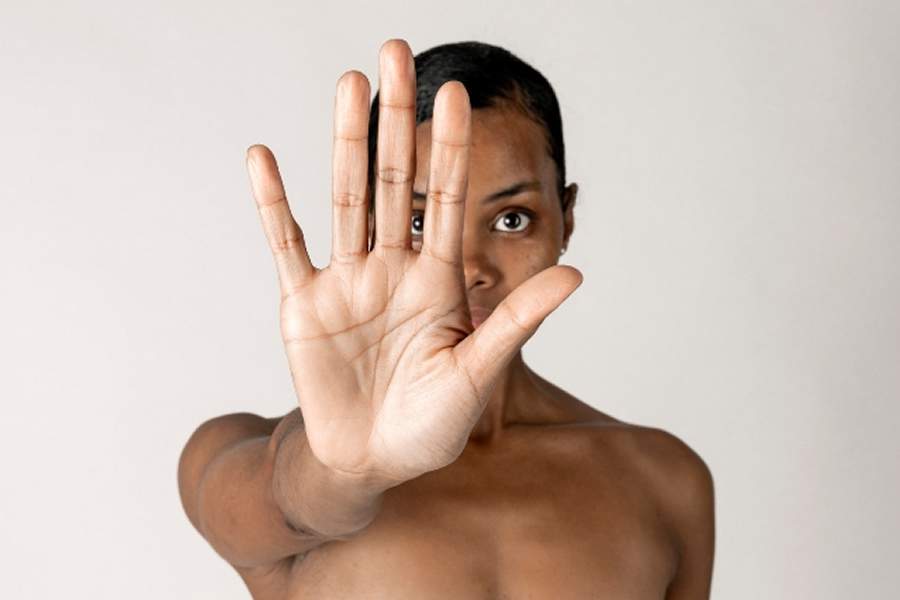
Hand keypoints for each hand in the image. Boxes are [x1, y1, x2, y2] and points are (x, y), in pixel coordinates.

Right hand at [247, 39, 581, 485]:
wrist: (373, 461)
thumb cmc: (430, 424)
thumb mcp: (480, 371)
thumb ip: (517, 319)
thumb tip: (575, 273)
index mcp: (437, 279)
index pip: (444, 198)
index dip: (449, 145)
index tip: (455, 91)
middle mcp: (392, 267)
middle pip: (395, 179)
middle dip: (397, 118)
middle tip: (394, 52)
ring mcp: (346, 281)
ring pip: (347, 197)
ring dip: (346, 142)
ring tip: (348, 84)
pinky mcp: (304, 304)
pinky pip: (287, 245)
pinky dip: (274, 205)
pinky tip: (263, 158)